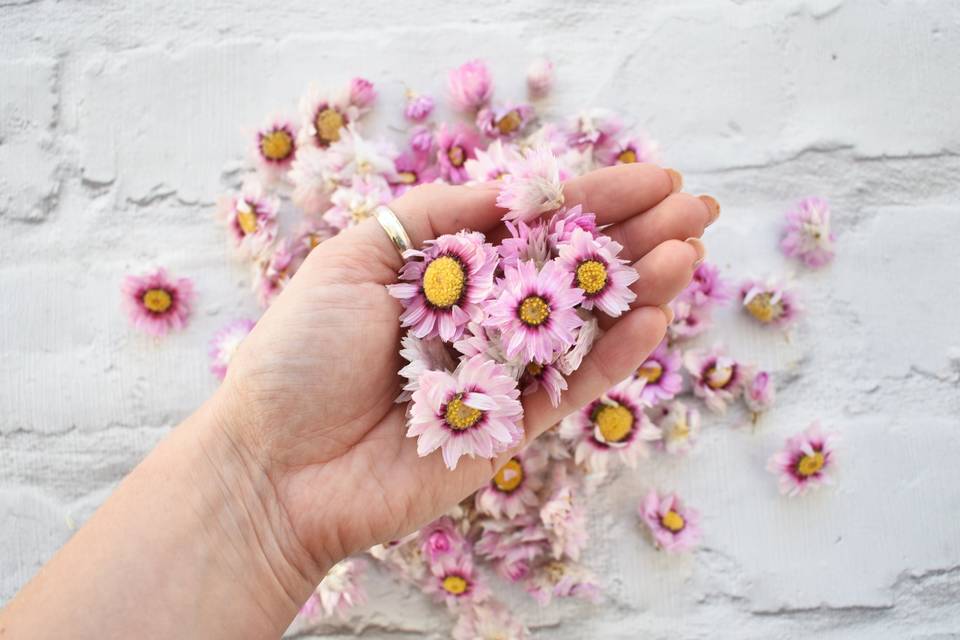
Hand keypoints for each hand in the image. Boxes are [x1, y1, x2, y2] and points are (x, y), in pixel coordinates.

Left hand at [217, 163, 715, 583]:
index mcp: (443, 266)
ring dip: (638, 288)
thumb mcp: (355, 254)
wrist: (274, 463)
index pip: (532, 221)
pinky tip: (653, 320)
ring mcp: (498, 371)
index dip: (593, 197)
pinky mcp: (508, 427)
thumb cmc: (300, 352)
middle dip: (635, 236)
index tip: (652, 176)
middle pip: (570, 267)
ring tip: (688, 255)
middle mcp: (478, 314)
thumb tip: (513, 187)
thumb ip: (439, 215)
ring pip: (581, 325)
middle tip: (698, 209)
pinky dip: (611, 356)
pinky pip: (570, 387)